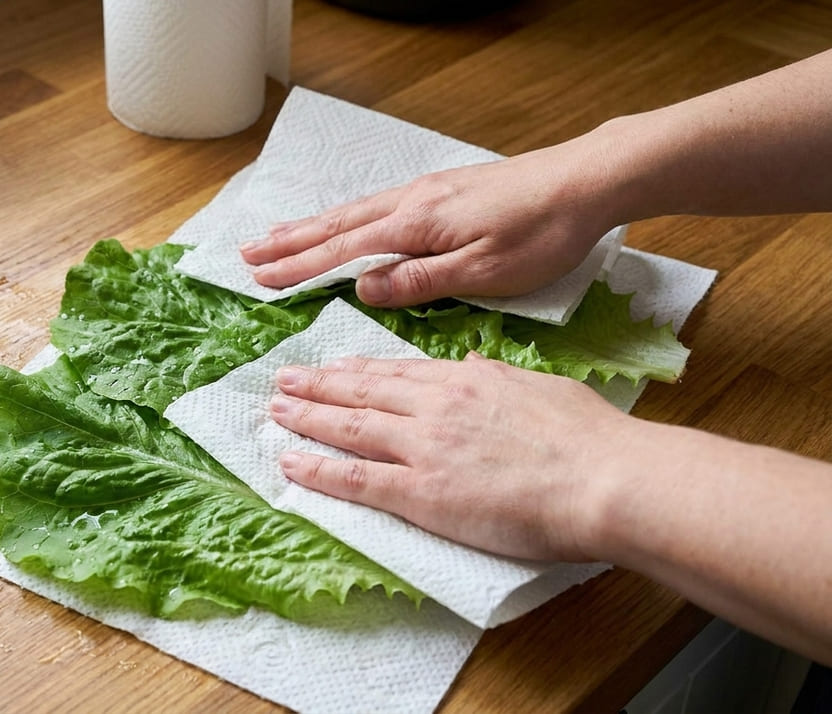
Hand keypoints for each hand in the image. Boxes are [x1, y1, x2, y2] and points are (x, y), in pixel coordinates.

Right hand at [240, 149, 613, 306]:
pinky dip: (344, 216)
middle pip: (337, 224)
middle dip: (289, 241)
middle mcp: (411, 202)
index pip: (344, 250)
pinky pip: (375, 204)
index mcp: (416, 225)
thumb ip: (419, 281)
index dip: (300, 267)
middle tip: (246, 255)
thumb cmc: (541, 233)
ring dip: (309, 226)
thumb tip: (364, 289)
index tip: (263, 280)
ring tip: (275, 235)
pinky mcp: (442, 190)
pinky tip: (343, 221)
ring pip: (353, 211)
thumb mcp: (483, 271)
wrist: (584, 181)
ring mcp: (426, 192)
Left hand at [268, 353, 636, 561]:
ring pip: (349, 428)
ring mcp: (422, 448)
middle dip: (319, 386)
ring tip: (276, 411)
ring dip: (307, 418)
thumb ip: (499, 377)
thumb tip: (475, 365)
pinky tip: (290, 463)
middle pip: (362, 393)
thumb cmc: (587, 438)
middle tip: (284, 380)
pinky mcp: (420, 493)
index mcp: (465, 381)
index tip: (334, 368)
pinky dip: (317, 470)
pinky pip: (356, 478)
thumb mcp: (540, 386)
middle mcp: (434, 408)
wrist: (602, 478)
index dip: (359, 371)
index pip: (397, 372)